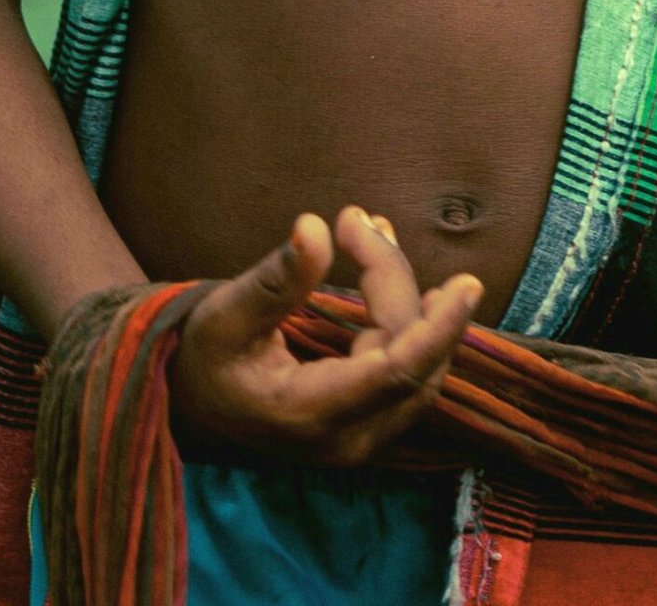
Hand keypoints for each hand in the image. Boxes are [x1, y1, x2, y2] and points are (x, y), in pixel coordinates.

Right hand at [167, 205, 481, 467]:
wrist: (188, 408)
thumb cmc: (203, 359)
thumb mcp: (226, 314)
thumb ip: (278, 278)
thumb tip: (316, 226)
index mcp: (311, 415)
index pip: (398, 374)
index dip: (439, 328)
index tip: (468, 282)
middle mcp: (347, 438)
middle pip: (408, 355)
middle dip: (395, 278)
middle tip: (356, 219)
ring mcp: (361, 436)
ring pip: (414, 361)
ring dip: (403, 293)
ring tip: (369, 230)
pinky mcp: (366, 420)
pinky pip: (404, 366)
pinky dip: (400, 314)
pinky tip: (379, 265)